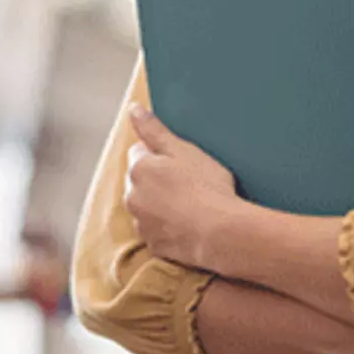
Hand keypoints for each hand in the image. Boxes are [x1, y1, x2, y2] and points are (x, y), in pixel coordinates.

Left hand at [124, 105, 243, 271]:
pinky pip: (156, 230)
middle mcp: (132, 196)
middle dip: (156, 179)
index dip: (160, 154)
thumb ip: (154, 129)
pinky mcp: (153, 244)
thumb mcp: (183, 149)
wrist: (220, 232)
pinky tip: (188, 223)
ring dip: (159, 203)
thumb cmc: (206, 187)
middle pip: (140, 180)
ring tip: (189, 204)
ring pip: (146, 206)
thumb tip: (133, 109)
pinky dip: (167, 226)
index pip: (139, 152)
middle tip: (187, 182)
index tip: (180, 162)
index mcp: (138, 169)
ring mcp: (141, 223)